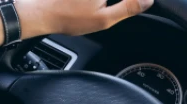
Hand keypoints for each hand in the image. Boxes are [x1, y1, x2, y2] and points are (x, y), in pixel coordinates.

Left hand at [16, 0, 153, 36]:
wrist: (37, 12)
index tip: (138, 5)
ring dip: (104, 5)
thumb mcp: (104, 19)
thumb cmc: (68, 17)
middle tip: (111, 11)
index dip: (134, 2)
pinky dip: (96, 2)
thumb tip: (148, 0)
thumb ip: (128, 7)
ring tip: (95, 11)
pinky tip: (86, 7)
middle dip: (113, 5)